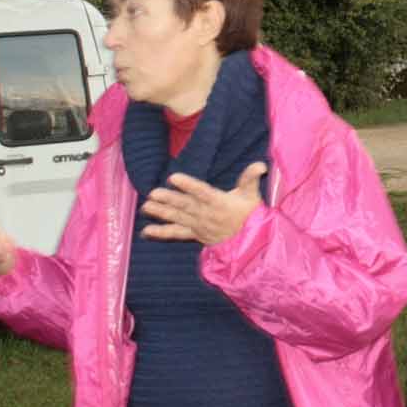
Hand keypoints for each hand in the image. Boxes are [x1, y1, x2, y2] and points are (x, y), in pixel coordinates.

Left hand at [141, 162, 266, 245]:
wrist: (250, 242)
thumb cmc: (250, 214)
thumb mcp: (252, 195)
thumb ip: (251, 178)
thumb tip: (260, 164)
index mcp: (219, 202)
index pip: (201, 192)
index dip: (188, 185)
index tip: (174, 178)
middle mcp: (206, 214)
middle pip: (185, 205)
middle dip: (169, 199)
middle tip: (153, 193)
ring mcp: (198, 225)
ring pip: (178, 218)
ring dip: (161, 213)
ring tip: (146, 207)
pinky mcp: (194, 234)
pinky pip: (177, 234)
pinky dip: (161, 233)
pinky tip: (146, 231)